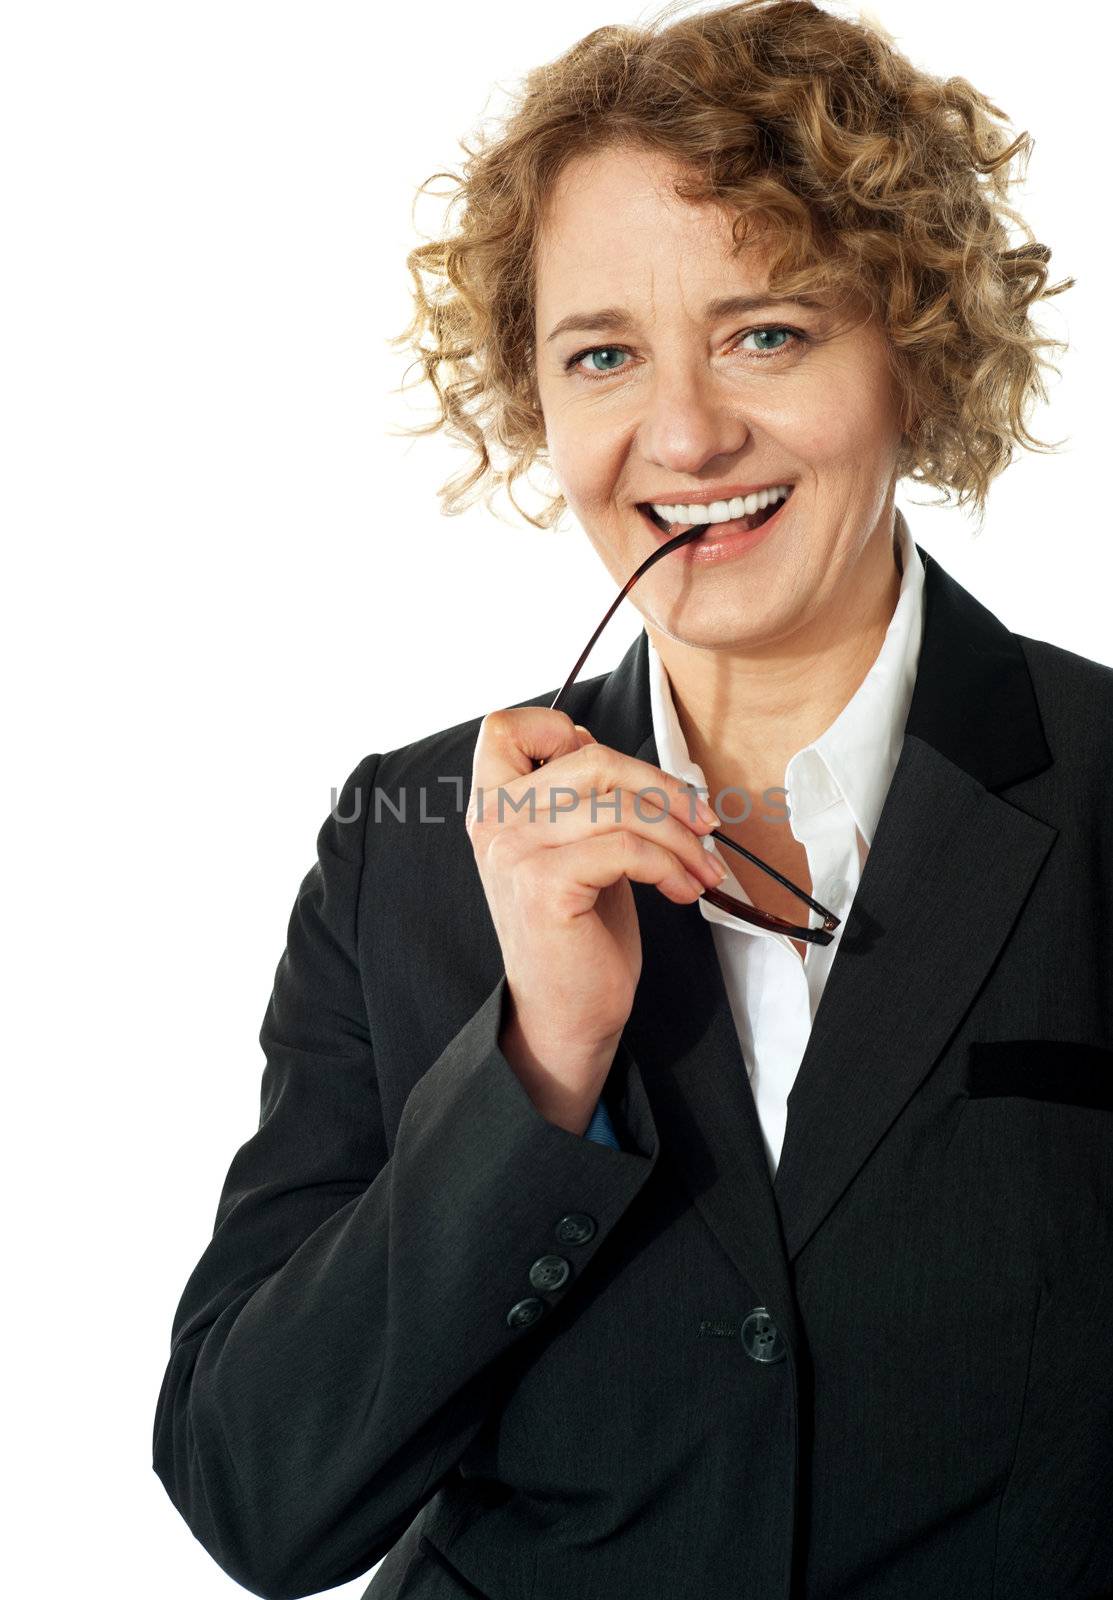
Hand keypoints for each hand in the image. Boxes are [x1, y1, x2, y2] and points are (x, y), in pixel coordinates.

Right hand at [466, 707, 724, 1132]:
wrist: (565, 1014)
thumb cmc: (580, 932)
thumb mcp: (578, 848)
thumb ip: (585, 800)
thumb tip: (638, 766)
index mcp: (494, 805)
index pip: (506, 727)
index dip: (561, 729)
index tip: (618, 775)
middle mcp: (492, 821)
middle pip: (589, 758)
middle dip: (662, 787)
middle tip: (703, 822)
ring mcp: (514, 850)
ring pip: (617, 805)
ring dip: (679, 835)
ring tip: (702, 868)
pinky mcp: (543, 883)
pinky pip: (625, 848)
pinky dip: (669, 865)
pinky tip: (683, 891)